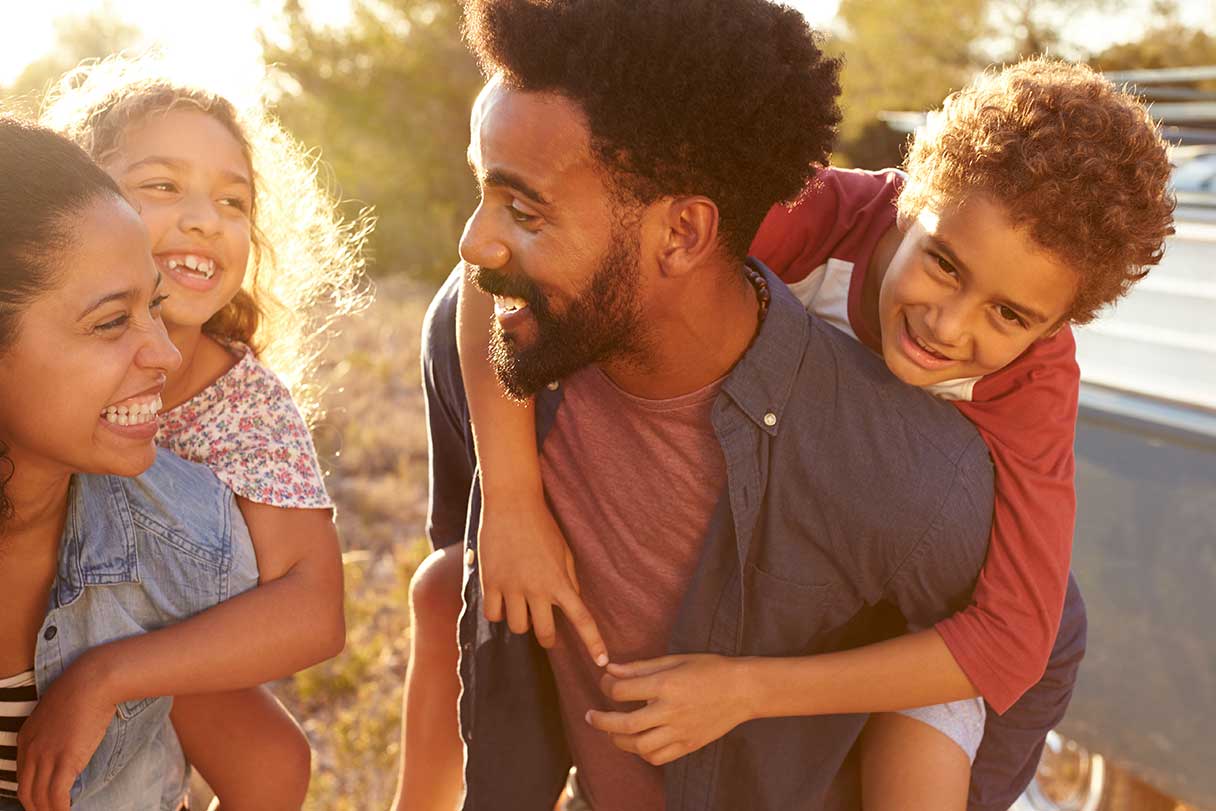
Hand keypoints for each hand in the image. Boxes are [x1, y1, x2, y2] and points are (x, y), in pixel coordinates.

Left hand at [17, 653, 118, 810]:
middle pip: (26, 792)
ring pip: (39, 797)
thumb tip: (67, 744)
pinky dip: (60, 809)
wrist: (93, 680)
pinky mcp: (65, 759)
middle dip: (36, 808)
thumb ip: (55, 731)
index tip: (42, 803)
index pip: (22, 777)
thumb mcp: (59, 711)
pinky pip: (57, 795)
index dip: (31, 795)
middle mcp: (31, 750)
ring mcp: (46, 755)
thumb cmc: (83, 690)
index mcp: (26, 738)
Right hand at [478, 491, 608, 664]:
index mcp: (560, 581)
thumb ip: (569, 580)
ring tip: (521, 607)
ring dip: (522, 621)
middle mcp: (537, 589)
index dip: (593, 643)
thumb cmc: (542, 525)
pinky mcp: (490, 582)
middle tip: (547, 633)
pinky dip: (498, 613)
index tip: (602, 662)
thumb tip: (572, 602)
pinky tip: (501, 601)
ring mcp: (512, 587)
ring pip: (517, 627)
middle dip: (548, 638)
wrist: (512, 503)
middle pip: (544, 633)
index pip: (582, 619)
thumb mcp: (565, 551)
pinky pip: (493, 614)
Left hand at [586, 654, 752, 765]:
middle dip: (601, 721)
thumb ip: (640, 667)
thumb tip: (610, 669)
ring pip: (639, 746)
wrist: (743, 690)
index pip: (622, 691)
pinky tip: (638, 742)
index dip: (606, 686)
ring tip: (612, 731)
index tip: (605, 683)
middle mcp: (670, 711)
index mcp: (666, 685)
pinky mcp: (688, 745)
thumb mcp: (675, 660)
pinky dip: (642, 752)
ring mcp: (680, 731)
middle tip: (590, 716)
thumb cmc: (710, 669)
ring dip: (619, 740)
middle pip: (625, 723)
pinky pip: (658, 757)